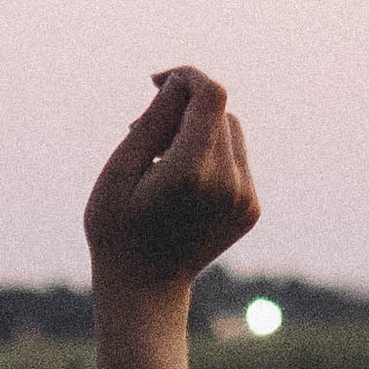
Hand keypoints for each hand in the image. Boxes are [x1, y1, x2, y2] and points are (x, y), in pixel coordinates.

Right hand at [83, 68, 260, 300]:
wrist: (145, 290)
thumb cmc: (117, 232)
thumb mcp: (117, 174)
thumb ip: (150, 124)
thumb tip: (178, 84)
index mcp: (192, 172)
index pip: (210, 96)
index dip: (187, 77)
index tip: (157, 83)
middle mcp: (228, 183)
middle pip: (218, 112)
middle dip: (184, 109)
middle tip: (143, 132)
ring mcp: (244, 198)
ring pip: (231, 132)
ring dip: (199, 131)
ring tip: (160, 158)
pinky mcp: (251, 208)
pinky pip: (236, 159)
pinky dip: (211, 156)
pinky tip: (181, 182)